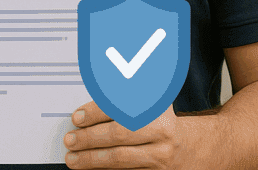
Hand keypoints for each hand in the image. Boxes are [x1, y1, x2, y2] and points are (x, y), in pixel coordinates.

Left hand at [63, 102, 189, 168]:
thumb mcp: (147, 101)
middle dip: (89, 138)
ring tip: (73, 159)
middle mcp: (160, 132)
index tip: (77, 118)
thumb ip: (122, 95)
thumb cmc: (157, 122)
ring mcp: (160, 156)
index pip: (119, 109)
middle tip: (70, 140)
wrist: (187, 148)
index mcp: (155, 108)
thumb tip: (90, 95)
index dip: (94, 113)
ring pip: (121, 158)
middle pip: (119, 135)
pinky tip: (90, 169)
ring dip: (92, 159)